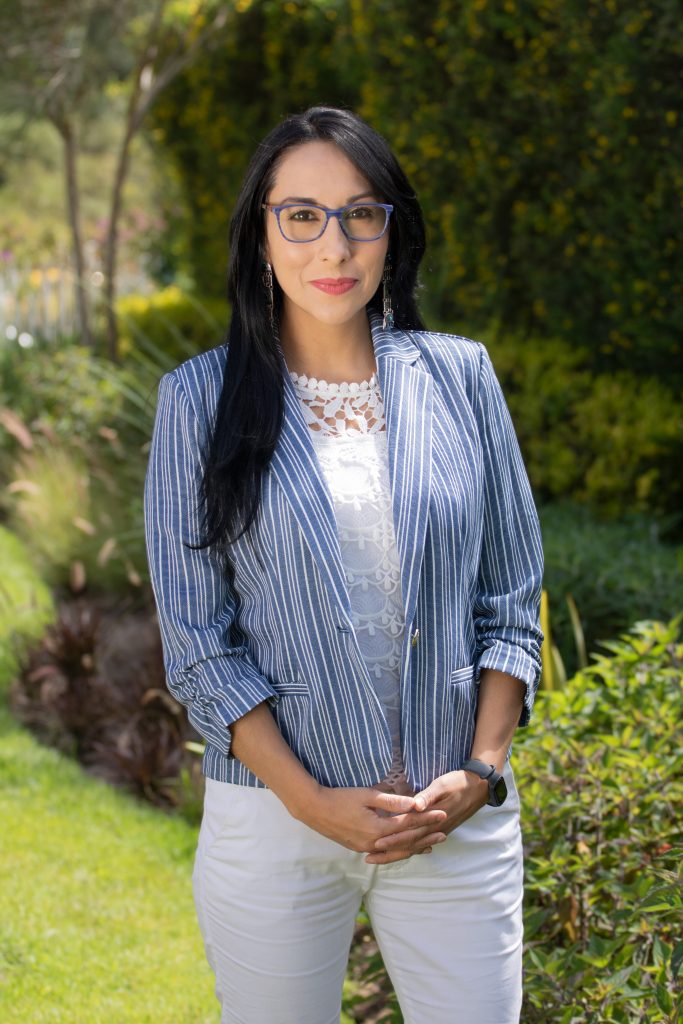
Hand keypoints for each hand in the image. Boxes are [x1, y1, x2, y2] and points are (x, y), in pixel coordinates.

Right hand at [296, 785, 447, 859]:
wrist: (315, 810)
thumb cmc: (340, 798)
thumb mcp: (366, 795)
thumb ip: (391, 801)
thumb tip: (415, 803)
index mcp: (377, 828)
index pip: (408, 823)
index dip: (426, 818)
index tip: (442, 814)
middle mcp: (374, 842)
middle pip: (406, 840)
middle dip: (426, 835)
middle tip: (445, 831)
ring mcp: (367, 847)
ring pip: (397, 850)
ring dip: (416, 846)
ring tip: (433, 845)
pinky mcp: (361, 848)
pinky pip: (387, 852)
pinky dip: (401, 851)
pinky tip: (409, 849)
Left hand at [365, 769, 488, 864]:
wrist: (479, 787)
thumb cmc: (458, 782)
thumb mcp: (442, 784)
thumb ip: (428, 796)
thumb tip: (414, 806)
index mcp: (433, 818)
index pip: (409, 832)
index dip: (392, 839)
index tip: (375, 844)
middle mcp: (435, 829)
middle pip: (409, 844)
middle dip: (390, 850)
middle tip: (370, 857)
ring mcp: (439, 831)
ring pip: (415, 846)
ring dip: (398, 853)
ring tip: (380, 858)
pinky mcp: (441, 829)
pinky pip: (423, 843)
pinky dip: (411, 849)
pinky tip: (404, 852)